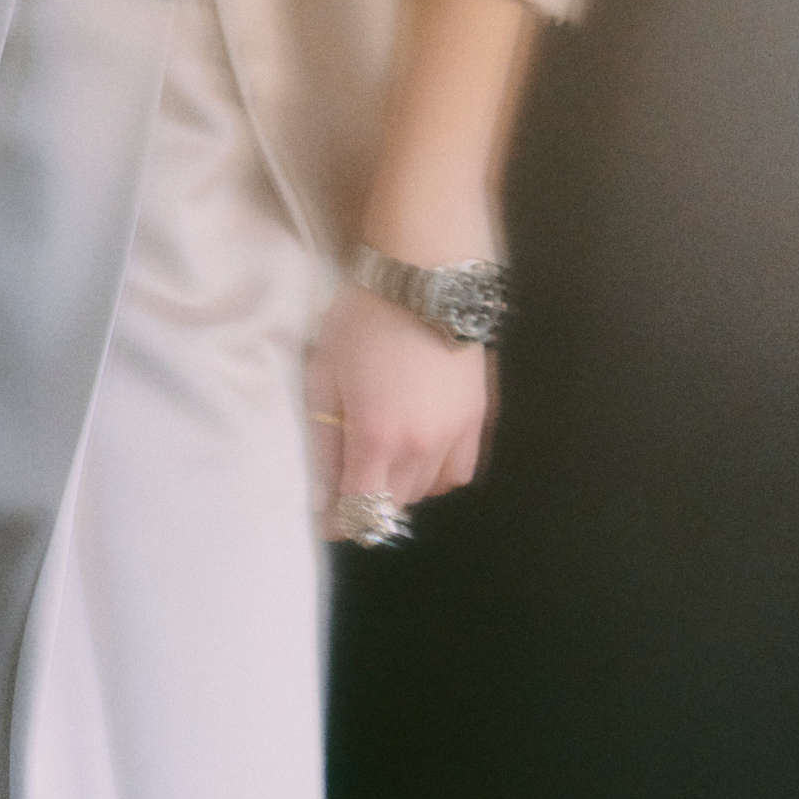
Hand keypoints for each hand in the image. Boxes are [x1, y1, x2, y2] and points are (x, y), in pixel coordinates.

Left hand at [305, 277, 494, 538]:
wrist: (423, 275)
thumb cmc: (362, 317)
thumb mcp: (325, 373)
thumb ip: (323, 440)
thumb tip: (320, 494)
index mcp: (378, 438)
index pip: (360, 511)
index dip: (338, 523)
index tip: (323, 519)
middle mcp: (422, 447)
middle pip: (394, 506)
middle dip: (366, 505)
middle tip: (345, 484)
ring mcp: (456, 433)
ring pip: (427, 492)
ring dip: (401, 491)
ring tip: (380, 465)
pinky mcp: (478, 417)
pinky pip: (458, 471)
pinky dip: (436, 475)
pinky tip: (418, 455)